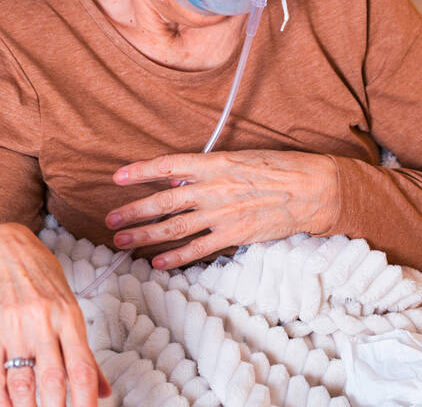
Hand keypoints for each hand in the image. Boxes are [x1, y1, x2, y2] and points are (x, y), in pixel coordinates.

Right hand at [0, 223, 110, 406]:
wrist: (0, 246)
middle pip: (53, 380)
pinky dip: (0, 400)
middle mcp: (43, 323)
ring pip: (22, 382)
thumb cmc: (40, 276)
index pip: (82, 368)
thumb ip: (83, 351)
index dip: (87, 400)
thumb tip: (104, 390)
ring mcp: (13, 328)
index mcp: (68, 316)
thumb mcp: (68, 305)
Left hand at [105, 150, 339, 269]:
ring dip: (145, 236)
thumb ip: (209, 170)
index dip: (140, 171)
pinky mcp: (234, 235)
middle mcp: (213, 188)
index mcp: (214, 163)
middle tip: (110, 220)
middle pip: (163, 202)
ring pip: (174, 227)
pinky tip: (158, 263)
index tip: (118, 176)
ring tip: (122, 242)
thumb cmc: (279, 168)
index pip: (167, 166)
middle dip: (133, 211)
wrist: (311, 189)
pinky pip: (198, 249)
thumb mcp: (240, 158)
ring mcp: (222, 214)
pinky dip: (176, 257)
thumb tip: (179, 180)